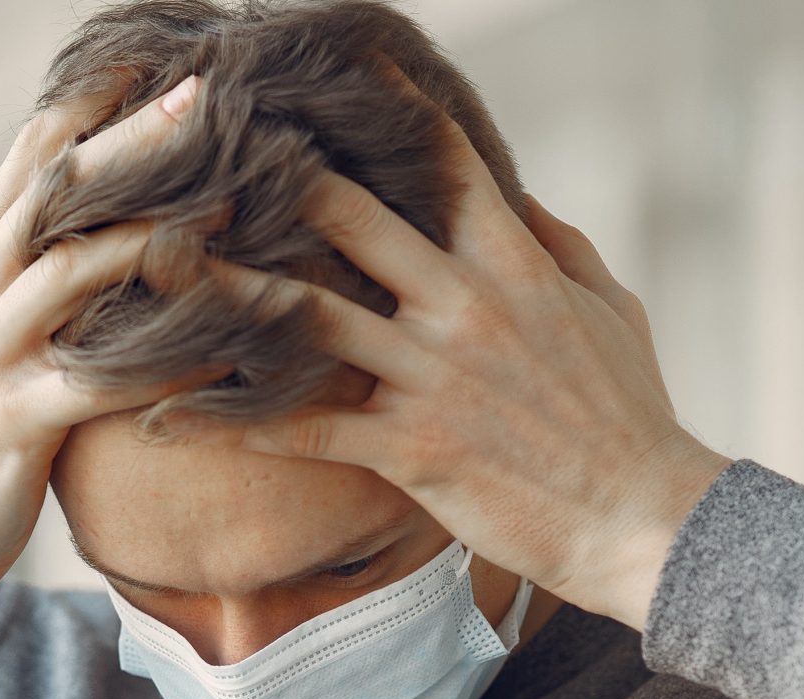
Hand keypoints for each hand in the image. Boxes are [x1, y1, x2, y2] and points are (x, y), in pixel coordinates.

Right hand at [0, 75, 211, 638]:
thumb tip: (118, 196)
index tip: (162, 58)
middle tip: (204, 97)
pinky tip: (233, 349)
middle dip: (131, 142)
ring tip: (237, 214)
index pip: (34, 151)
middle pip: (56, 190)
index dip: (95, 99)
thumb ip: (42, 258)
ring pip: (76, 272)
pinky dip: (170, 362)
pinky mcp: (13, 420)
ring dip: (160, 239)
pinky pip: (103, 383)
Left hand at [219, 112, 731, 629]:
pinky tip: (171, 417)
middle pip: (354, 220)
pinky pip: (308, 429)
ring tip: (160, 265)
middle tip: (214, 159)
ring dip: (232, 290)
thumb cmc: (631, 416)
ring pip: (312, 315)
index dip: (390, 109)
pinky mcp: (412, 449)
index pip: (446, 163)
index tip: (342, 74)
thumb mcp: (611, 309)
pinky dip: (236, 424)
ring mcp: (434, 378)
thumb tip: (519, 196)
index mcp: (515, 265)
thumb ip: (559, 245)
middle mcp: (466, 307)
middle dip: (282, 183)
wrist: (643, 520)